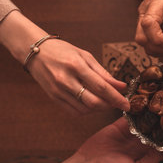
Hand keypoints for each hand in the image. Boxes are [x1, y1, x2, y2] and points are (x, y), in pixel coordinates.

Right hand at [0, 11, 129, 114]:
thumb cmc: (62, 51)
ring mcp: (58, 91)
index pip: (102, 87)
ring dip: (99, 109)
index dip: (116, 98)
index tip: (127, 104)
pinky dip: (86, 111)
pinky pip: (74, 111)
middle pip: (94, 102)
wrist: (35, 52)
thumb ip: (103, 73)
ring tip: (104, 101)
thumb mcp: (85, 56)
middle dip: (109, 105)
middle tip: (117, 103)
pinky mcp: (54, 98)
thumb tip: (121, 86)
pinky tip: (91, 104)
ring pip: (85, 109)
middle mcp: (66, 80)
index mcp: (76, 66)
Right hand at [73, 117, 162, 162]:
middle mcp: (141, 142)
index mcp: (147, 154)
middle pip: (157, 129)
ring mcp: (130, 132)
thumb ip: (153, 159)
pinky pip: (130, 115)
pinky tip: (145, 99)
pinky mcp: (119, 125)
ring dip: (153, 112)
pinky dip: (137, 108)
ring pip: (145, 120)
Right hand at [135, 0, 162, 55]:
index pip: (148, 24)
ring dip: (159, 49)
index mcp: (155, 4)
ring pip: (143, 44)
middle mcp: (144, 13)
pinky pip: (148, 44)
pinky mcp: (145, 29)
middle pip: (142, 38)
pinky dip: (159, 48)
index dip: (159, 39)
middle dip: (160, 47)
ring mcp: (142, 21)